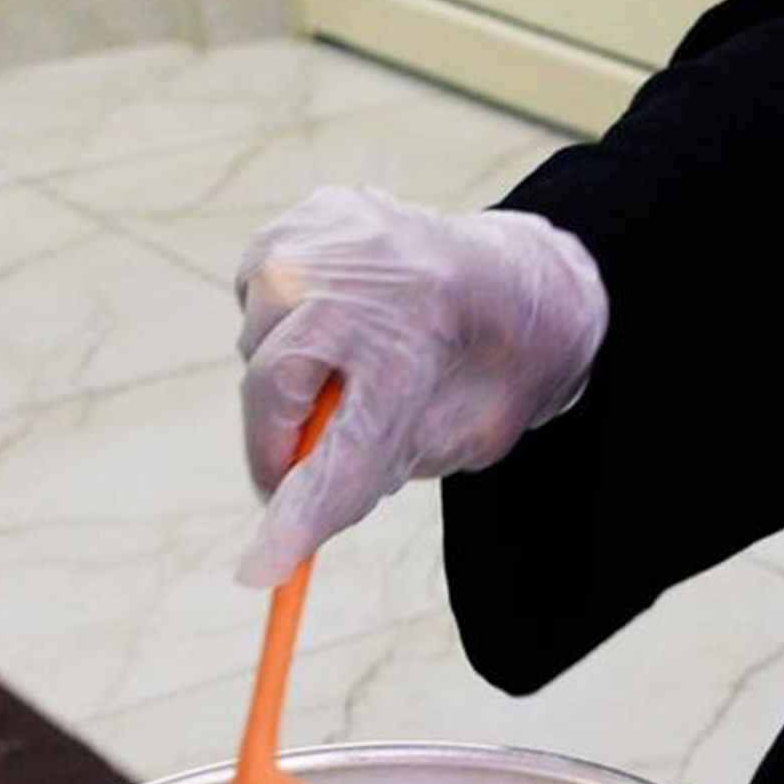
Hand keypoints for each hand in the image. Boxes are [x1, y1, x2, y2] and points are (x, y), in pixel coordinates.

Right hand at [233, 185, 606, 585]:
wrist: (526, 281)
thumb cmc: (493, 375)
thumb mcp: (461, 443)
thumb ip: (368, 472)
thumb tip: (285, 511)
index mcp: (427, 334)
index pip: (349, 444)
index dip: (302, 512)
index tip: (258, 571)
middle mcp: (374, 271)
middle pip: (275, 386)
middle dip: (279, 449)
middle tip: (291, 487)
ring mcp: (336, 229)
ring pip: (257, 343)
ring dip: (285, 383)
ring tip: (351, 375)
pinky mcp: (313, 212)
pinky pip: (257, 298)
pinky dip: (285, 329)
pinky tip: (339, 327)